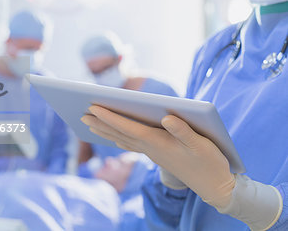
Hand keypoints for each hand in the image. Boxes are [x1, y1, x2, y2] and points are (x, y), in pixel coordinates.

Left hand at [81, 105, 235, 208]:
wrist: (214, 186)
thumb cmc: (209, 162)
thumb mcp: (201, 144)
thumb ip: (184, 131)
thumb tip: (166, 117)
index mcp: (158, 142)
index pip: (127, 127)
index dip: (109, 116)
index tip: (92, 108)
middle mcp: (150, 147)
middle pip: (119, 133)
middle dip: (100, 123)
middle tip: (81, 114)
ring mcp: (152, 153)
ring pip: (123, 139)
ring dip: (105, 131)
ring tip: (90, 124)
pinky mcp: (157, 155)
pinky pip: (132, 145)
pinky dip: (119, 138)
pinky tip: (114, 137)